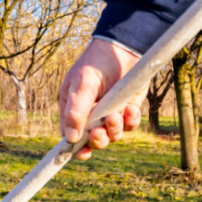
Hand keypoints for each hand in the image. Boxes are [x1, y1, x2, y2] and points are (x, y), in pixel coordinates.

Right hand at [59, 38, 142, 160]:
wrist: (123, 48)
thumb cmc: (96, 63)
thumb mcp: (81, 85)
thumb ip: (76, 111)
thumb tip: (70, 138)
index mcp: (73, 109)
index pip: (71, 135)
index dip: (75, 148)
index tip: (82, 154)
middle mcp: (91, 115)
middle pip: (93, 141)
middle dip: (98, 140)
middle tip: (100, 132)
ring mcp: (110, 113)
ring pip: (113, 135)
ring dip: (114, 129)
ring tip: (116, 115)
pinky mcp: (127, 110)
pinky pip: (130, 125)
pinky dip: (131, 121)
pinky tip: (131, 109)